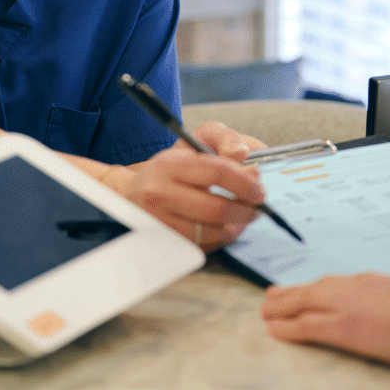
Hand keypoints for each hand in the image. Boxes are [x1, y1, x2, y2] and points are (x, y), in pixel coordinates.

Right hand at [121, 121, 266, 249]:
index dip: (244, 183)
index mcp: (169, 165)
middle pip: (216, 208)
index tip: (259, 190)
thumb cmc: (169, 169)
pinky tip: (224, 229)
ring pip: (211, 232)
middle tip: (257, 208)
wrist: (130, 194)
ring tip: (243, 219)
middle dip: (245, 211)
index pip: (216, 172)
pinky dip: (219, 240)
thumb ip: (224, 142)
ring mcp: (159, 222)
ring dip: (235, 228)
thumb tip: (249, 165)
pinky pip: (201, 247)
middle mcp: (159, 194)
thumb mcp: (191, 144)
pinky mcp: (162, 242)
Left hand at [262, 273, 389, 367]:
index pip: (358, 285)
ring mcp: (351, 307)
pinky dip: (287, 327)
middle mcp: (366, 289)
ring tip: (267, 308)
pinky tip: (274, 329)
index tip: (327, 288)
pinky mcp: (342, 329)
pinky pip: (306, 327)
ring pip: (307, 303)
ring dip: (285, 306)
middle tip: (278, 293)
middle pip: (324, 287)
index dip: (338, 288)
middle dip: (300, 291)